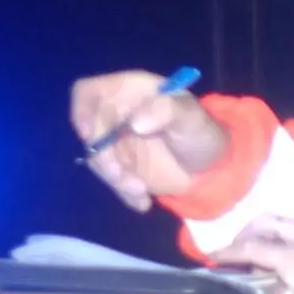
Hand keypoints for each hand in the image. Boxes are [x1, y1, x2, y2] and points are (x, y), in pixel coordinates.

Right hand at [69, 71, 229, 212]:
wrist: (212, 167)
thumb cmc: (201, 131)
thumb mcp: (191, 117)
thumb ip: (167, 111)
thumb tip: (136, 122)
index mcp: (129, 91)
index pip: (88, 92)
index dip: (81, 111)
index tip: (89, 136)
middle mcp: (116, 115)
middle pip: (89, 133)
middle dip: (103, 158)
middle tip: (123, 178)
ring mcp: (116, 142)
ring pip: (98, 161)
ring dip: (116, 180)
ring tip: (142, 191)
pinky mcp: (121, 168)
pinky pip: (112, 181)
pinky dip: (124, 194)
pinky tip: (143, 202)